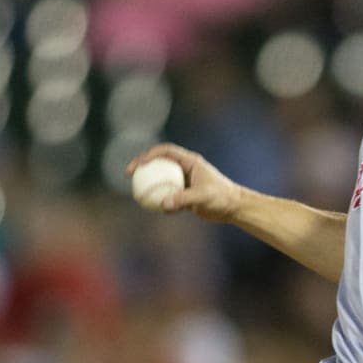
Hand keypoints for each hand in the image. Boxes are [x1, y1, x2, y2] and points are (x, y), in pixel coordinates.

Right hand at [127, 143, 241, 222]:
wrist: (233, 208)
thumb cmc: (222, 197)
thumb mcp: (203, 196)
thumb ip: (183, 199)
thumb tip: (162, 204)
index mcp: (190, 161)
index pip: (166, 152)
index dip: (150, 154)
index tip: (139, 164)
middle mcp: (185, 169)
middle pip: (159, 164)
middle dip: (142, 166)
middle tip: (129, 174)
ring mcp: (183, 182)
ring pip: (161, 181)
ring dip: (149, 185)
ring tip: (138, 195)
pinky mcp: (184, 195)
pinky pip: (167, 196)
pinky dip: (162, 202)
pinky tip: (163, 211)